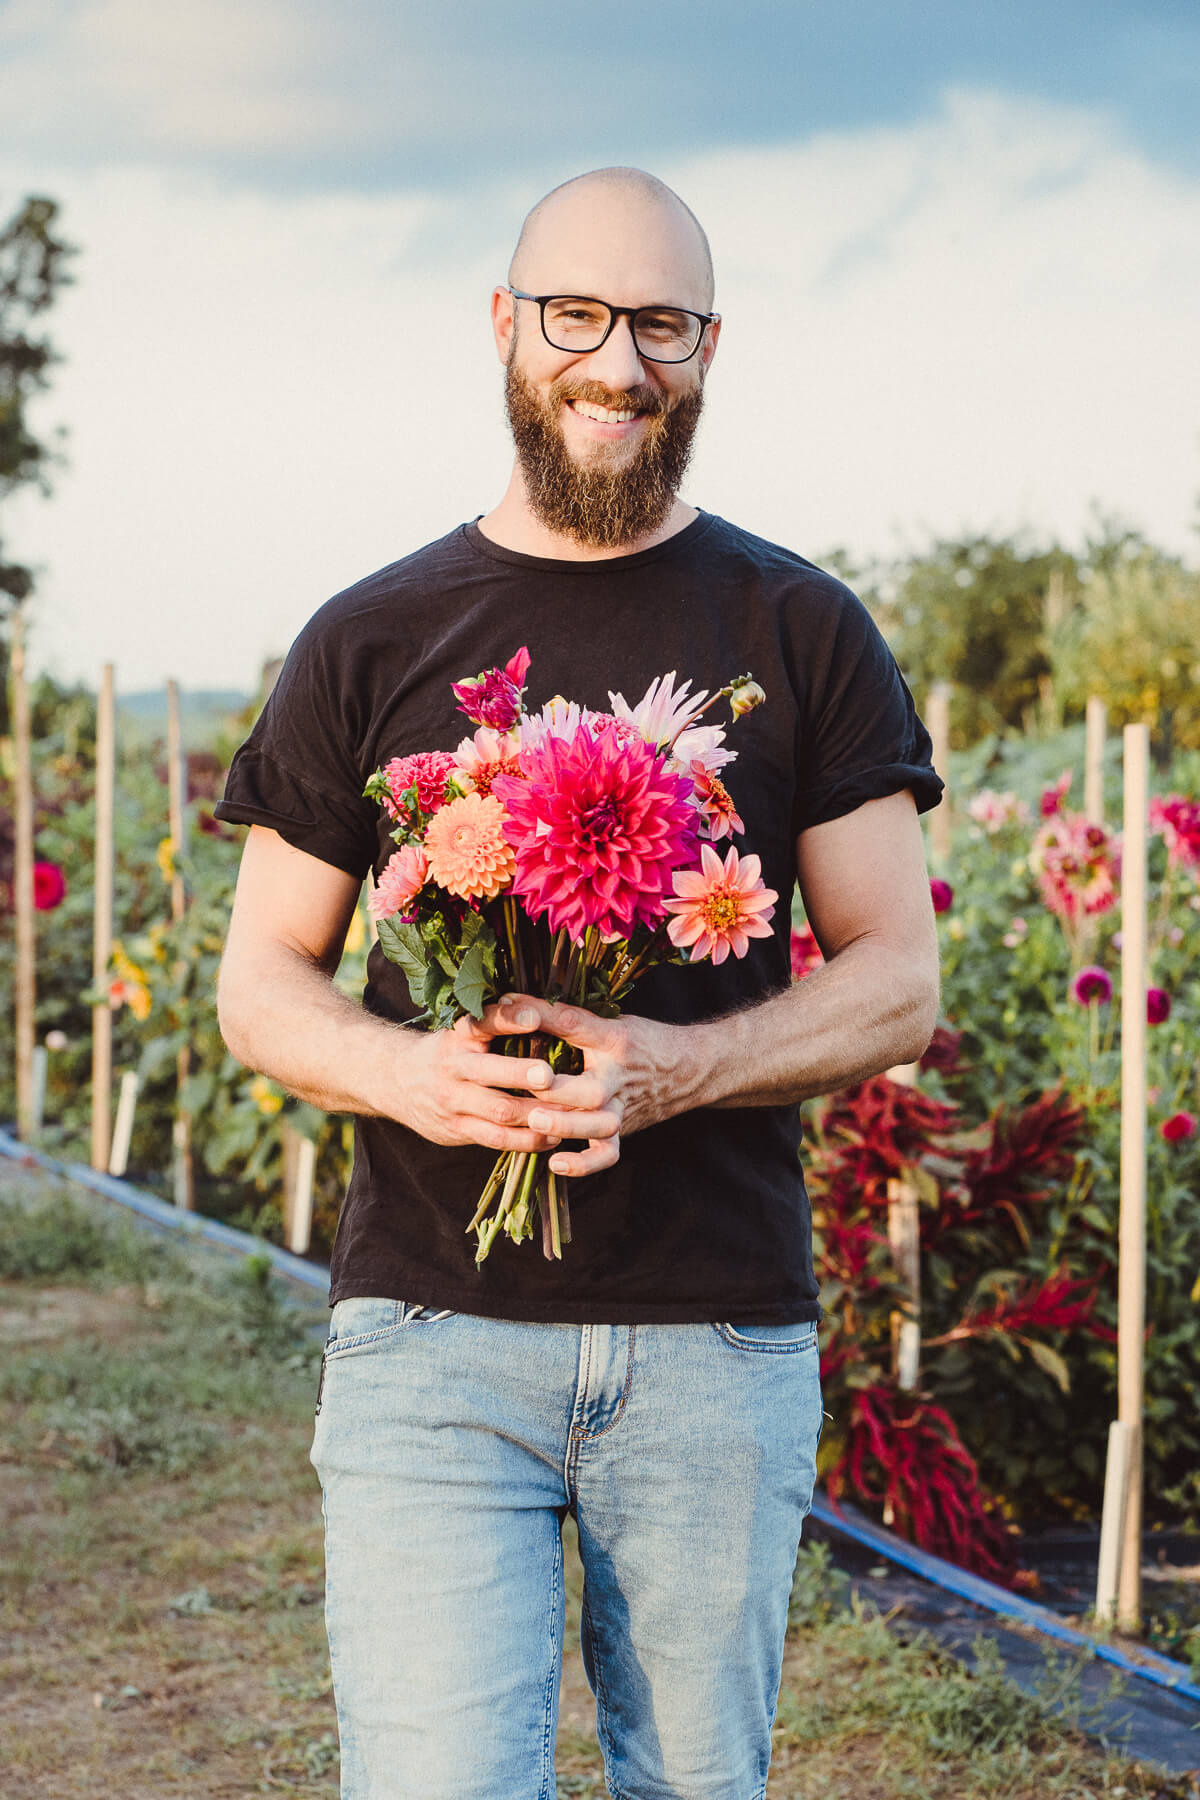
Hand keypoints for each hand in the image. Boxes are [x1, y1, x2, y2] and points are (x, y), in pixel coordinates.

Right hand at [389, 1007, 564, 1154]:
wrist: (395, 1081)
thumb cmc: (447, 1051)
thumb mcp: (460, 1031)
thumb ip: (494, 1024)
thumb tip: (542, 1008)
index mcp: (458, 1037)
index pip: (482, 1023)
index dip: (509, 1019)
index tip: (536, 1016)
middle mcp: (454, 1067)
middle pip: (489, 1072)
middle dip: (521, 1074)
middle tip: (549, 1075)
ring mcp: (454, 1102)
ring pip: (498, 1110)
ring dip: (536, 1113)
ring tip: (568, 1112)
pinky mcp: (458, 1129)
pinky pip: (497, 1139)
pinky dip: (528, 1140)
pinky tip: (553, 1136)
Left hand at [479, 994, 684, 1176]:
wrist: (687, 1070)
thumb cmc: (639, 1039)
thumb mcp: (611, 1019)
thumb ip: (567, 1016)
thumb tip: (511, 1001)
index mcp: (614, 1039)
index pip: (576, 1025)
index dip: (543, 1016)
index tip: (510, 1008)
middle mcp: (618, 1076)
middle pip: (589, 1088)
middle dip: (556, 1089)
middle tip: (527, 1083)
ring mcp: (620, 1107)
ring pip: (598, 1125)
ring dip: (566, 1126)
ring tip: (535, 1122)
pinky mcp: (622, 1130)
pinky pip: (606, 1153)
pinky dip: (584, 1163)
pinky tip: (555, 1163)